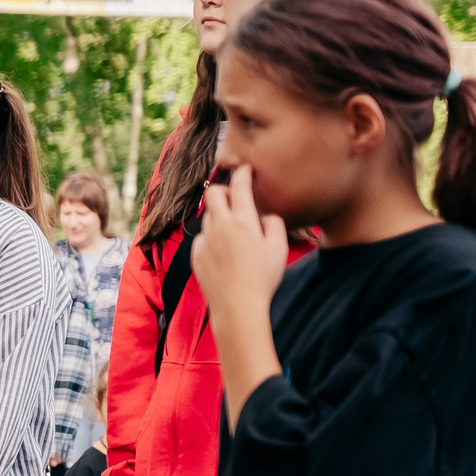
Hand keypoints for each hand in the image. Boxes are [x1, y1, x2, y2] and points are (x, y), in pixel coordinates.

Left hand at [190, 164, 288, 321]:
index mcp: (243, 221)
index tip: (245, 169)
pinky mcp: (196, 254)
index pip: (240, 186)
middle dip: (222, 188)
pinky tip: (223, 251)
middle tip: (234, 196)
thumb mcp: (279, 248)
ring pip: (208, 216)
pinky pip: (203, 237)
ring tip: (234, 229)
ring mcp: (205, 240)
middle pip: (212, 193)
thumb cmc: (263, 277)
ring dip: (219, 215)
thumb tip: (265, 215)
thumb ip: (273, 224)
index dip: (243, 173)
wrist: (237, 305)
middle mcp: (220, 226)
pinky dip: (212, 237)